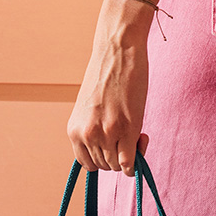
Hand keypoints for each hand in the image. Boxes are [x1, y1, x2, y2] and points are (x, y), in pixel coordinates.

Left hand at [67, 8, 152, 175]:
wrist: (117, 49)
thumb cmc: (106, 75)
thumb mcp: (89, 108)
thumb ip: (93, 130)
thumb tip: (110, 152)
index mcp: (74, 130)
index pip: (88, 164)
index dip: (102, 159)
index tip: (112, 146)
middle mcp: (88, 135)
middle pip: (104, 166)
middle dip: (117, 156)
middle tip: (128, 135)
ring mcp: (107, 134)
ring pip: (117, 166)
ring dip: (129, 155)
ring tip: (135, 131)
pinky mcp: (127, 130)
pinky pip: (129, 164)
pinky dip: (136, 161)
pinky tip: (141, 140)